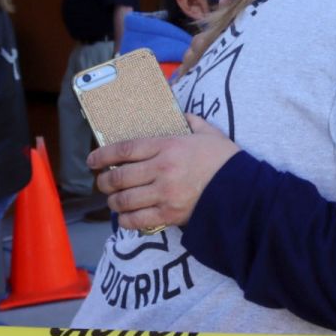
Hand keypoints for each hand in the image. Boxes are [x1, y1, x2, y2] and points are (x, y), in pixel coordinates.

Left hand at [88, 114, 239, 230]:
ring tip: (114, 201)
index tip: (92, 160)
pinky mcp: (169, 215)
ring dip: (113, 202)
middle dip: (104, 182)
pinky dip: (126, 220)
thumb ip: (192, 122)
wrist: (243, 189)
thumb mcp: (209, 133)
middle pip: (118, 177)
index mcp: (169, 146)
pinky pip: (137, 220)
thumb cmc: (225, 160)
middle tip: (103, 183)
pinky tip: (127, 217)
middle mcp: (162, 169)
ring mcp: (164, 194)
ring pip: (123, 200)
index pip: (125, 149)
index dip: (103, 155)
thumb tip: (181, 115)